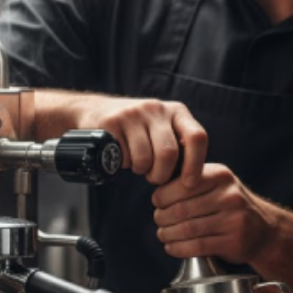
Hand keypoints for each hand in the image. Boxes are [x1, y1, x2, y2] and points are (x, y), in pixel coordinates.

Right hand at [67, 96, 207, 185]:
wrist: (96, 111)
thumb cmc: (138, 131)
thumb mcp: (163, 130)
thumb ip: (179, 147)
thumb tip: (193, 179)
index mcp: (177, 111)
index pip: (196, 137)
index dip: (195, 164)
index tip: (189, 184)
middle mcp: (156, 108)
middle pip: (168, 153)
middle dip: (161, 175)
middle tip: (154, 178)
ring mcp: (133, 113)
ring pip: (145, 158)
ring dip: (141, 170)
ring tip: (137, 164)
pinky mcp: (111, 122)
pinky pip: (124, 157)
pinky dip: (123, 164)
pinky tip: (121, 155)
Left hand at [153, 163, 275, 264]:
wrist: (264, 229)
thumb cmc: (230, 204)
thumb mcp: (217, 182)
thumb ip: (192, 178)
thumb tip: (156, 180)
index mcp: (220, 176)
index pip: (181, 184)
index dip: (162, 195)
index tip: (158, 202)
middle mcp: (230, 196)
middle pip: (181, 209)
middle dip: (162, 217)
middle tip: (159, 220)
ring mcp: (234, 220)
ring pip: (187, 229)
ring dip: (168, 234)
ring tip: (163, 234)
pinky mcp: (233, 242)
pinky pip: (197, 246)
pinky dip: (179, 248)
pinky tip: (172, 247)